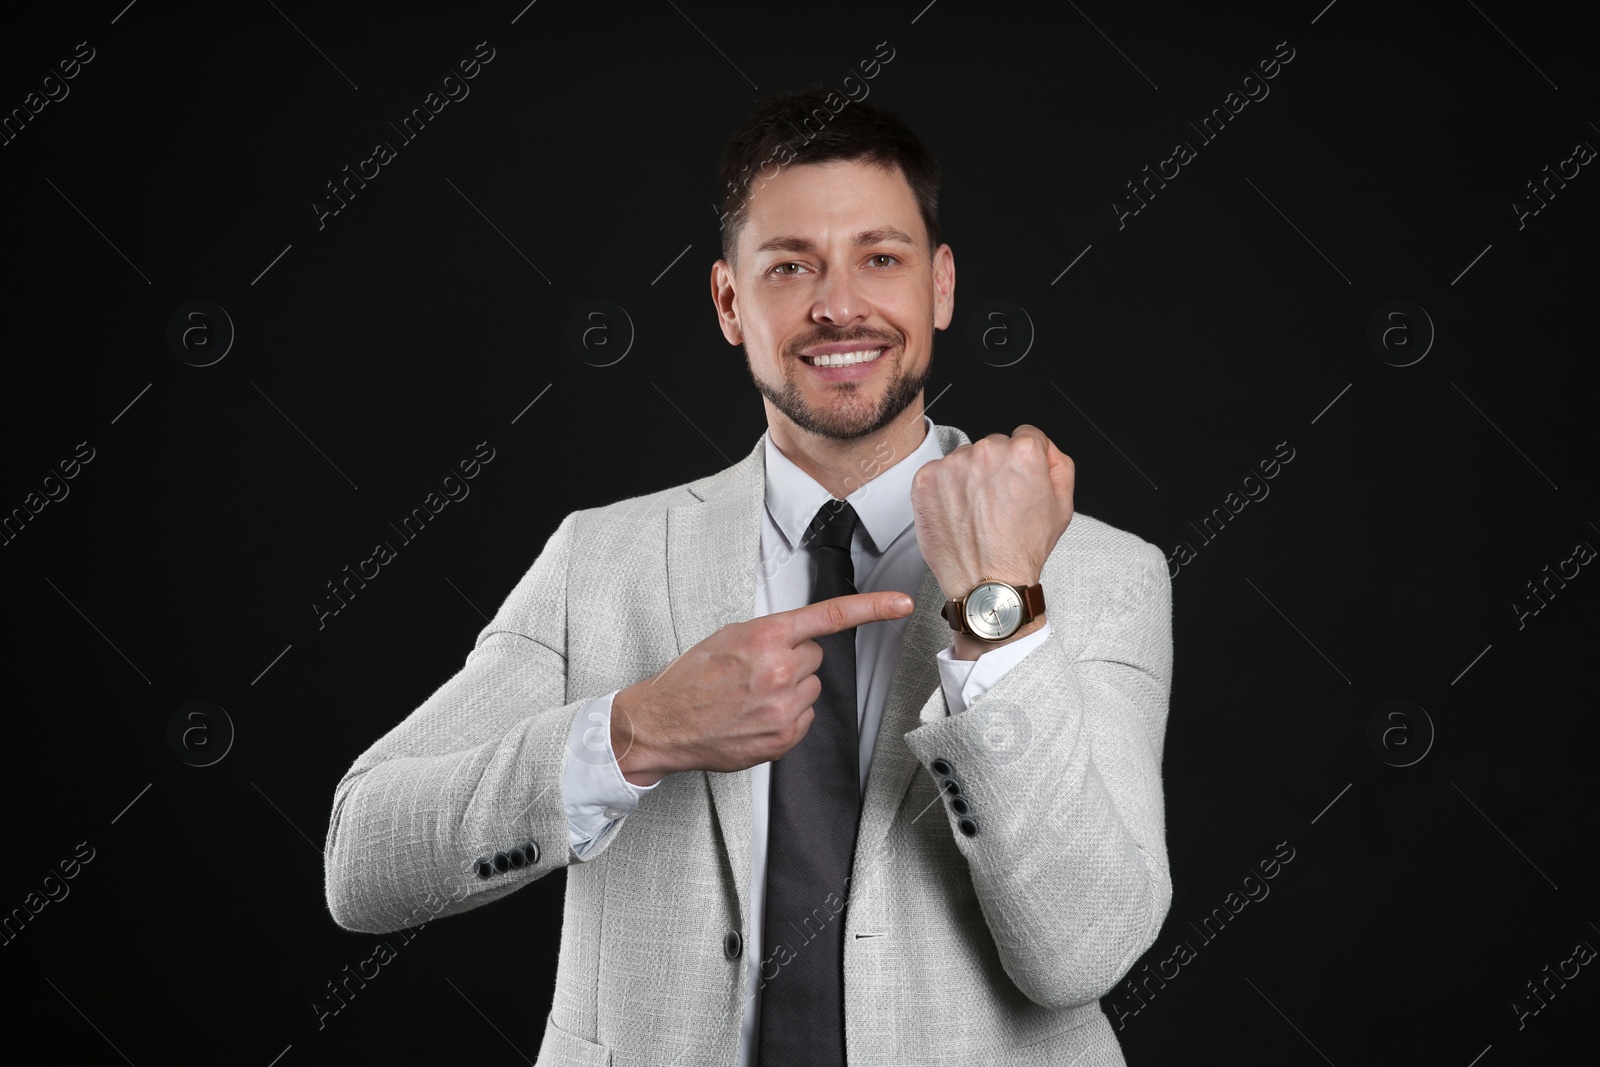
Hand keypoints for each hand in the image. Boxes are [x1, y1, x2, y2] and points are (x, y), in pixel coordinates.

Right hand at [610, 590, 914, 784]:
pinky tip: (754, 716)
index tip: (902, 603)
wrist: (663, 724)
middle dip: (793, 659)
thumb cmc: (690, 678)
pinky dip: (786, 716)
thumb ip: (770, 634)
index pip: (832, 617)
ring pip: (811, 688)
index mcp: (766, 637)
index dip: (873, 608)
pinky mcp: (783, 738)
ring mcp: (783, 708)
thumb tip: (802, 639)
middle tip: (756, 670)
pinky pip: (804, 718)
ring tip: (750, 696)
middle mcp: (780, 671)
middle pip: (816, 657)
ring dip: (789, 689)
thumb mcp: (728, 637)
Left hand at [910, 424, 1074, 598]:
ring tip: (976, 512)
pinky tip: (957, 513)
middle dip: (996, 469)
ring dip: (969, 478)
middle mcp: (986, 452)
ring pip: (964, 459)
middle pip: (993, 446)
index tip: (1018, 481)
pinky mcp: (926, 479)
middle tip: (998, 503)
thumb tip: (1045, 448)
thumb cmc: (1022, 549)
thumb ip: (1059, 463)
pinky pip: (938, 473)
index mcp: (1022, 453)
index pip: (1025, 436)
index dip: (1025, 461)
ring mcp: (952, 464)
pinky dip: (945, 490)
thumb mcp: (1063, 505)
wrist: (986, 582)